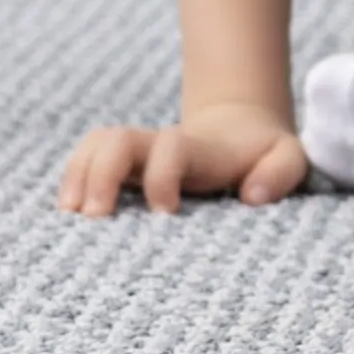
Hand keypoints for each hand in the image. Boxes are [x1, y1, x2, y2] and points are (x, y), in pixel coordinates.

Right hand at [56, 101, 306, 216]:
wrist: (239, 131)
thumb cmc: (262, 155)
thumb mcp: (288, 158)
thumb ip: (280, 172)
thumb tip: (252, 195)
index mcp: (197, 148)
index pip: (170, 148)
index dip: (162, 176)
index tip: (166, 213)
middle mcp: (158, 147)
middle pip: (116, 139)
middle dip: (100, 174)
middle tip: (95, 219)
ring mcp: (137, 156)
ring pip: (93, 146)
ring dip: (76, 177)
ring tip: (69, 220)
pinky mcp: (121, 170)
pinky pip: (84, 163)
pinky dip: (70, 185)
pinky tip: (65, 222)